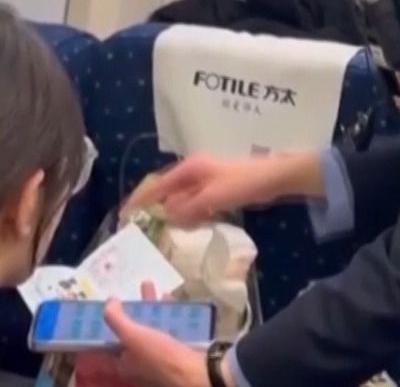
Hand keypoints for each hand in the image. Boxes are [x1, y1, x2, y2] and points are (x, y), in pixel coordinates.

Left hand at [75, 283, 211, 386]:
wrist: (197, 372)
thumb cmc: (159, 356)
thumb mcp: (132, 336)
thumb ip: (116, 319)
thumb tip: (108, 302)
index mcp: (124, 364)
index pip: (110, 344)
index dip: (108, 325)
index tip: (110, 306)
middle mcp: (140, 365)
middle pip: (133, 333)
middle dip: (131, 310)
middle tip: (129, 292)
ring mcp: (160, 360)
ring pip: (151, 328)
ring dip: (150, 307)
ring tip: (150, 285)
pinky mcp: (178, 353)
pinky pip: (169, 329)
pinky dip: (168, 313)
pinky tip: (170, 299)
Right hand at [126, 151, 321, 225]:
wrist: (274, 177)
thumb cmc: (243, 183)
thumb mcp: (213, 197)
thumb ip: (188, 207)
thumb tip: (165, 216)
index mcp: (189, 168)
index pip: (156, 184)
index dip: (140, 199)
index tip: (124, 215)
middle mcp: (193, 172)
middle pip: (165, 190)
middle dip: (151, 207)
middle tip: (137, 227)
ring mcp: (205, 180)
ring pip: (179, 198)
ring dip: (168, 212)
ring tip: (154, 230)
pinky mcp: (216, 190)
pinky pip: (193, 203)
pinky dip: (185, 213)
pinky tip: (182, 227)